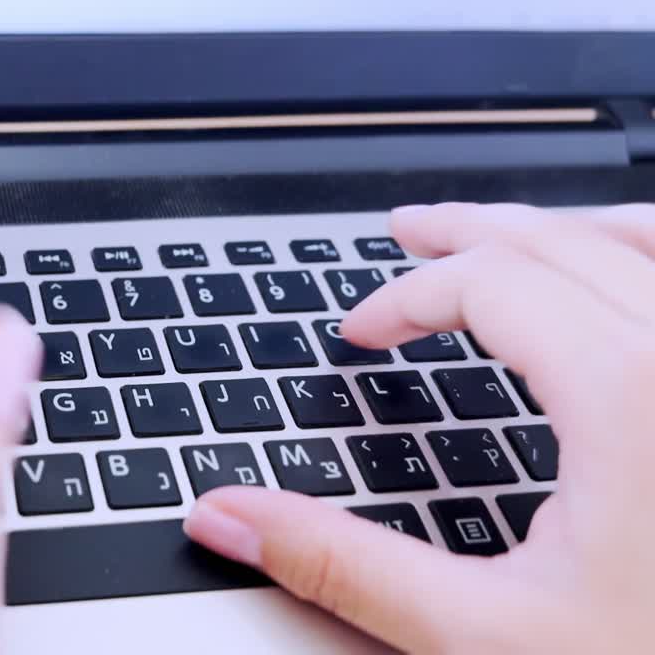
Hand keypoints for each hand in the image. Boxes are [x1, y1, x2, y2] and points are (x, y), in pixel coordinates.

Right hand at [184, 203, 653, 652]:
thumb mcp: (483, 637)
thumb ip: (342, 563)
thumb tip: (227, 517)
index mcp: (630, 397)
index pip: (492, 283)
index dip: (407, 296)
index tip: (362, 334)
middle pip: (561, 238)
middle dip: (469, 231)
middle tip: (406, 232)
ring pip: (645, 237)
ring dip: (564, 225)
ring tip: (506, 232)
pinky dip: (638, 254)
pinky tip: (619, 278)